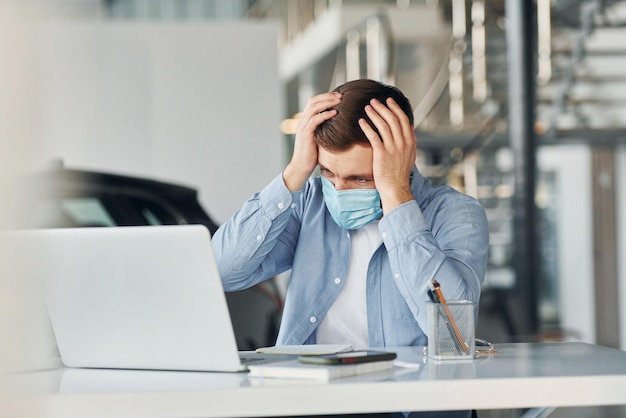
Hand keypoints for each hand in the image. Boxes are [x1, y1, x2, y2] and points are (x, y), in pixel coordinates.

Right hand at [283, 92, 340, 191]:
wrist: (302, 166)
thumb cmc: (313, 154)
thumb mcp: (319, 137)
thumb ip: (324, 128)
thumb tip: (339, 123)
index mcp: (305, 120)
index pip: (314, 101)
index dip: (325, 96)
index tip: (338, 95)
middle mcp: (303, 121)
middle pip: (313, 101)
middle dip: (328, 96)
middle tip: (341, 95)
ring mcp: (303, 126)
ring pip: (314, 107)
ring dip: (327, 102)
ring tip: (339, 101)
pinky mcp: (305, 134)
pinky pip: (315, 120)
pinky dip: (325, 114)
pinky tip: (335, 113)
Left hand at [359, 97, 416, 212]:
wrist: (396, 187)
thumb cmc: (400, 172)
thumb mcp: (410, 154)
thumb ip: (409, 140)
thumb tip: (410, 126)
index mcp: (410, 141)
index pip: (404, 119)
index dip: (395, 108)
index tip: (388, 100)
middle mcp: (403, 142)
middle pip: (393, 119)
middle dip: (383, 107)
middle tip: (374, 100)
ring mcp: (393, 148)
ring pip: (383, 125)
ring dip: (374, 114)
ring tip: (367, 107)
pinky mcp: (382, 154)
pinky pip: (373, 136)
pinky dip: (367, 127)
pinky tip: (361, 121)